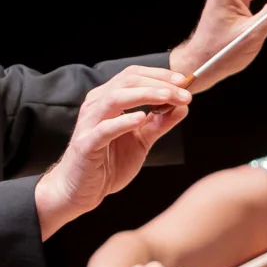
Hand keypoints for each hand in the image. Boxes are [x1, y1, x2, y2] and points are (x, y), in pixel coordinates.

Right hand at [34, 63, 189, 237]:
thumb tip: (183, 106)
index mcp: (108, 100)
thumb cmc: (108, 163)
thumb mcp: (141, 140)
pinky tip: (141, 118)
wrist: (81, 190)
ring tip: (168, 97)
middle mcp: (96, 105)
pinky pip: (104, 129)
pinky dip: (123, 122)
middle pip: (127, 81)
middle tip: (184, 92)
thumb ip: (160, 123)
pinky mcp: (86, 144)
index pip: (134, 76)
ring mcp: (90, 123)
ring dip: (145, 95)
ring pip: (115, 98)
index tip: (185, 81)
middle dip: (159, 84)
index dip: (160, 75)